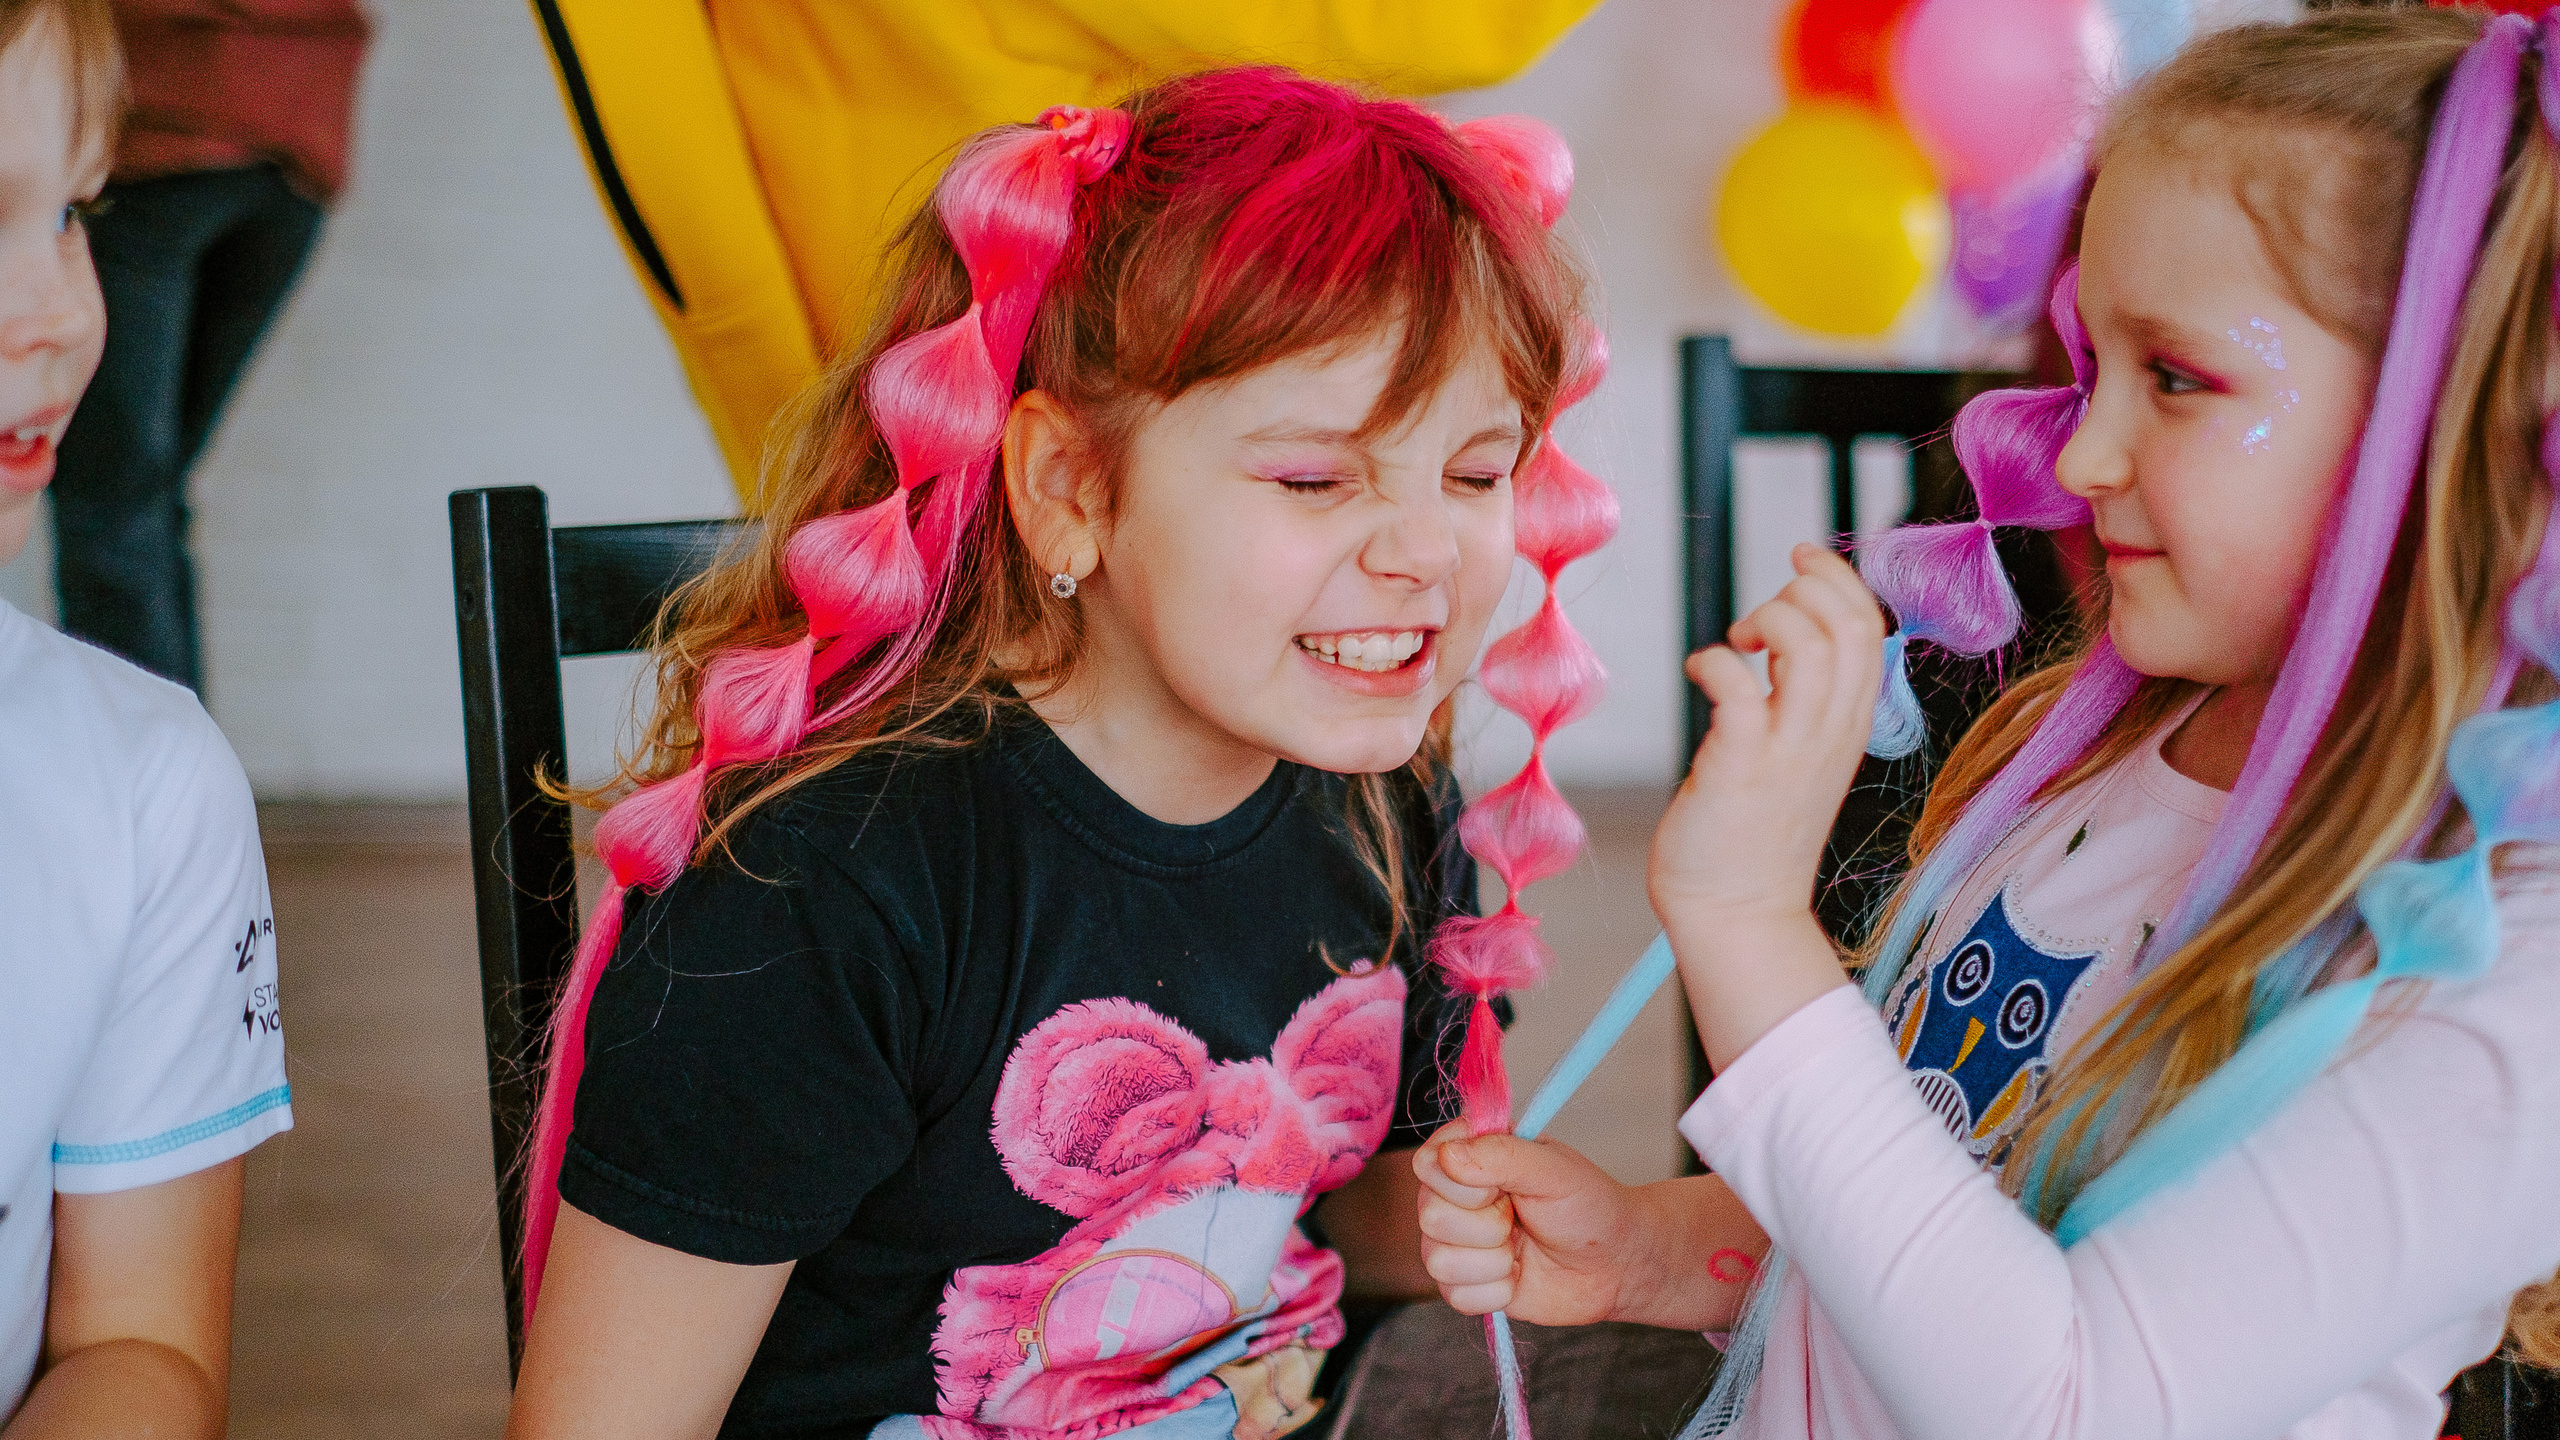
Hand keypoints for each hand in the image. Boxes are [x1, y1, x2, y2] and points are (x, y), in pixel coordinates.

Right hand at [1412, 1124, 1646, 1325]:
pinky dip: (1496, 1292)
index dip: (1463, 1183)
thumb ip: (1502, 1155)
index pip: (1427, 1163)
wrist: (1614, 1264)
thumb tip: (1448, 1157)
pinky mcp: (1464, 1284)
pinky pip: (1455, 1296)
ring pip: (1438, 1260)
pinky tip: (1518, 1276)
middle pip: (1430, 1216)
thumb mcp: (1554, 1170)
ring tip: (1521, 1248)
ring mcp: (1456, 1242)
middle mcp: (1454, 1197)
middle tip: (1521, 1218)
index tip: (1503, 1186)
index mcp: (1471, 1155)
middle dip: (1488, 1226)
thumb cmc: (1589, 1206)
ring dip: (1494, 1261)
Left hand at [1650, 543, 1882, 945]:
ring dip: (1766, 619)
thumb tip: (1784, 640)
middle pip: (1849, 626)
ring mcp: (1790, 752)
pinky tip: (1701, 671)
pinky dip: (1715, 662)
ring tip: (1737, 642)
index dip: (1838, 578)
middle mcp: (1831, 734)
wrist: (1739, 912)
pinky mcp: (1741, 768)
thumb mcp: (1803, 755)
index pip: (1872, 628)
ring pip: (1807, 646)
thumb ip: (1807, 701)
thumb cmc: (1757, 830)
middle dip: (1804, 588)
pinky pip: (1739, 689)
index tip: (1799, 556)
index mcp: (1851, 725)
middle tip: (1758, 617)